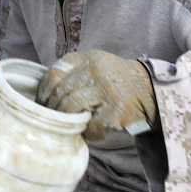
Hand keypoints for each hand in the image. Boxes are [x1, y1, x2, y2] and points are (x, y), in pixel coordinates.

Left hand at [36, 49, 157, 141]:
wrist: (149, 88)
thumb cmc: (114, 81)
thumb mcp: (95, 66)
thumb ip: (72, 74)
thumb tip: (43, 95)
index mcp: (88, 58)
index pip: (54, 73)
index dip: (43, 91)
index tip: (41, 103)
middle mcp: (97, 70)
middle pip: (61, 92)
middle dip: (53, 109)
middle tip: (52, 118)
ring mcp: (107, 89)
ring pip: (72, 106)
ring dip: (67, 120)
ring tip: (69, 125)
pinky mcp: (118, 109)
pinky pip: (93, 124)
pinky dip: (89, 132)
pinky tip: (90, 132)